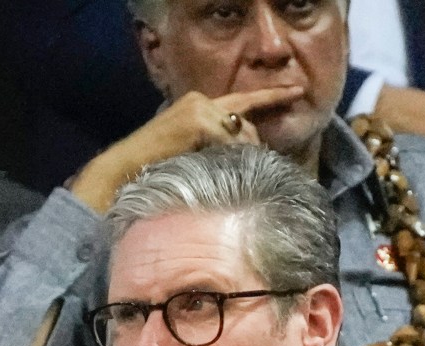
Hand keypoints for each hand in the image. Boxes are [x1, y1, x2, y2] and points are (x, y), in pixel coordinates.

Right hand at [69, 86, 301, 210]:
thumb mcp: (198, 152)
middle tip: (252, 171)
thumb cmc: (161, 167)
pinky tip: (214, 168)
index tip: (298, 91)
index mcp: (202, 106)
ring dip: (240, 157)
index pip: (245, 100)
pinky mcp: (198, 121)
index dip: (273, 96)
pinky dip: (229, 157)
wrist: (126, 168)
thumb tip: (254, 153)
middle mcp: (202, 100)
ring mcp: (199, 108)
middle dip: (253, 149)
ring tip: (221, 175)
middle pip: (247, 125)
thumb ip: (223, 145)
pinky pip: (230, 142)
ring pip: (241, 135)